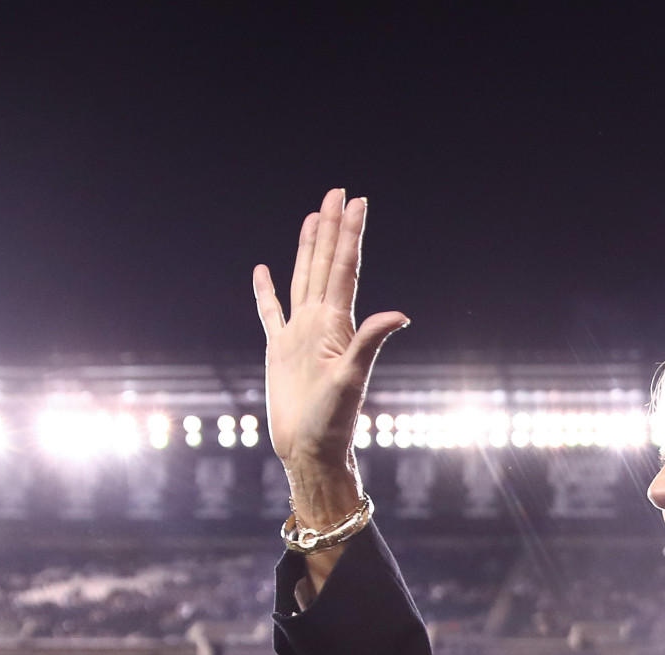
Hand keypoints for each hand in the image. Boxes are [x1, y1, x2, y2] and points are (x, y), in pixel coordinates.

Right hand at [252, 188, 408, 539]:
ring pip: (302, 279)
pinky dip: (266, 292)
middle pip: (325, 264)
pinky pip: (270, 313)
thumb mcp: (352, 379)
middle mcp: (319, 323)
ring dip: (307, 248)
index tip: (357, 201)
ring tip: (313, 216)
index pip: (344, 269)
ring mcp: (298, 335)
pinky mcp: (279, 351)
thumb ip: (371, 342)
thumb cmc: (332, 423)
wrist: (310, 452)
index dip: (349, 234)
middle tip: (338, 192)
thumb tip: (401, 314)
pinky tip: (263, 270)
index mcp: (336, 324)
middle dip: (332, 228)